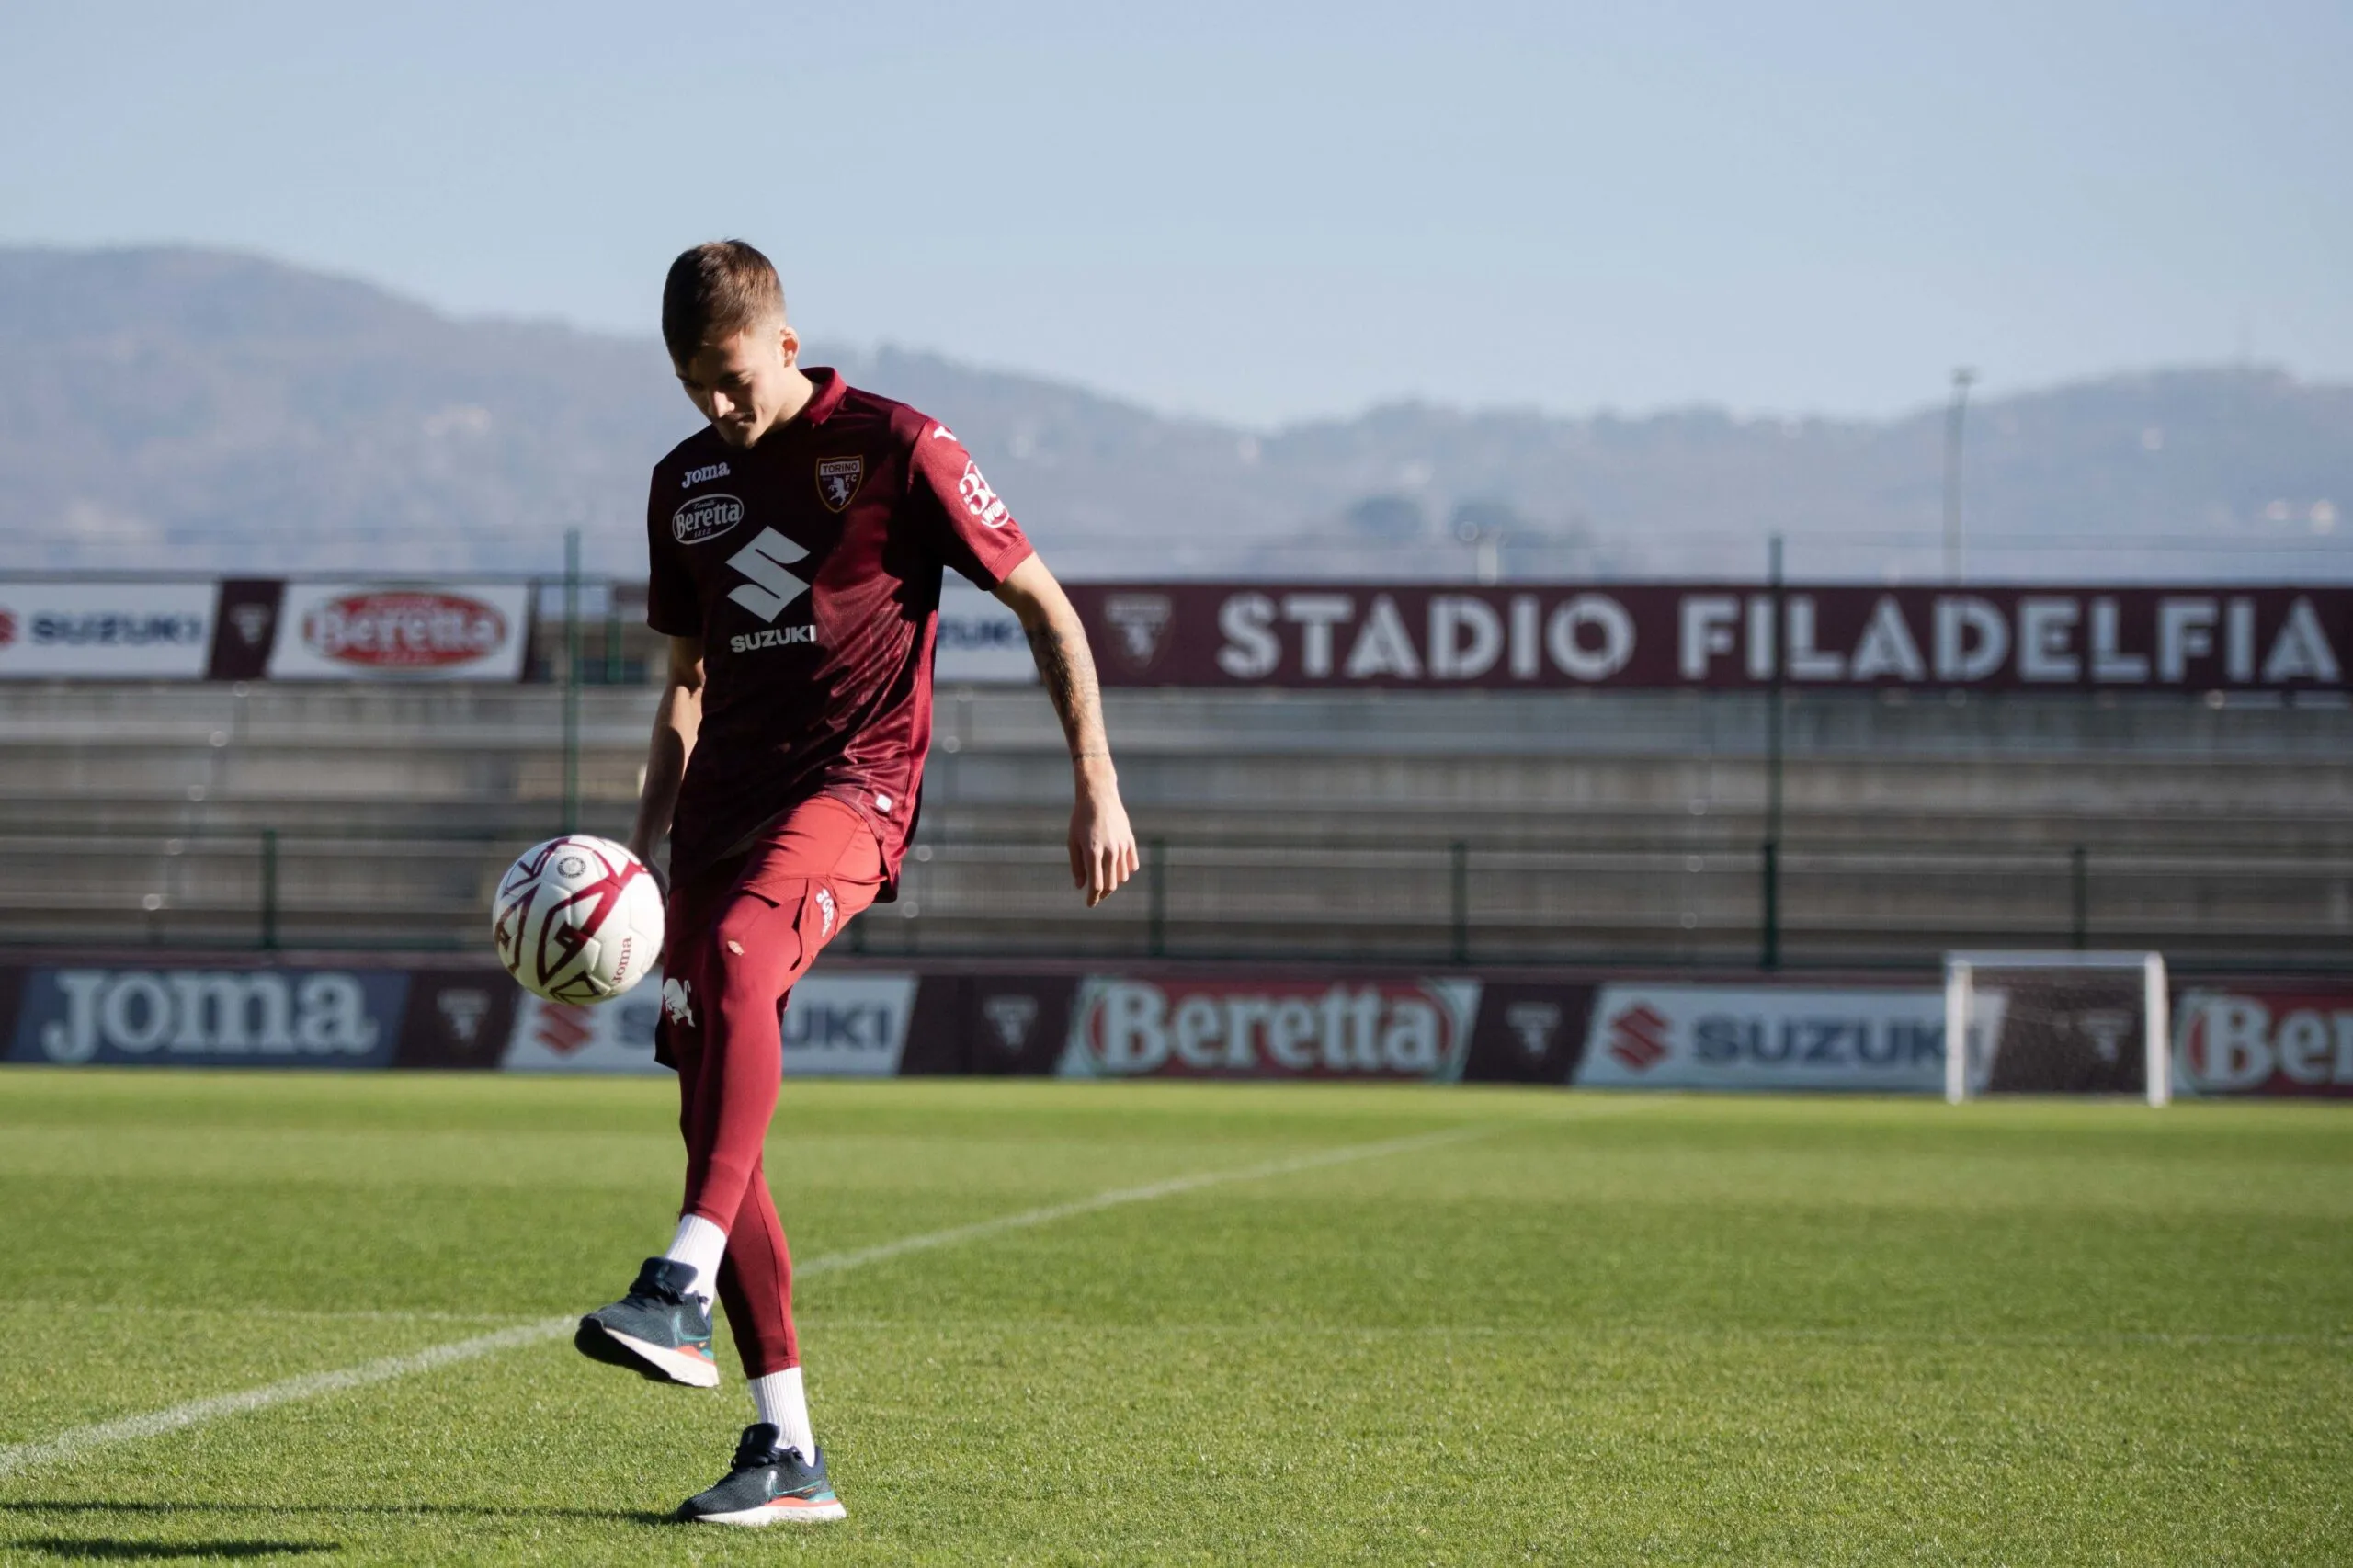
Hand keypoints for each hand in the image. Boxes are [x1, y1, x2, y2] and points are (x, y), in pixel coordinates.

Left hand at [1069, 768, 1138, 907]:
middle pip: (1110, 885)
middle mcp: (1110, 851)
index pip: (1096, 885)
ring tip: (1104, 880)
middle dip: (1102, 894)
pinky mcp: (1130, 841)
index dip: (1093, 898)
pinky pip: (1132, 865)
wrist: (1098, 796)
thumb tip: (1080, 886)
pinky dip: (1125, 871)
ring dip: (1113, 882)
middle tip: (1096, 895)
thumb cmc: (1080, 819)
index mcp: (1093, 852)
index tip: (1090, 904)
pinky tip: (1116, 869)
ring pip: (1122, 877)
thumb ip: (1077, 865)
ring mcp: (1122, 846)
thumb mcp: (1072, 841)